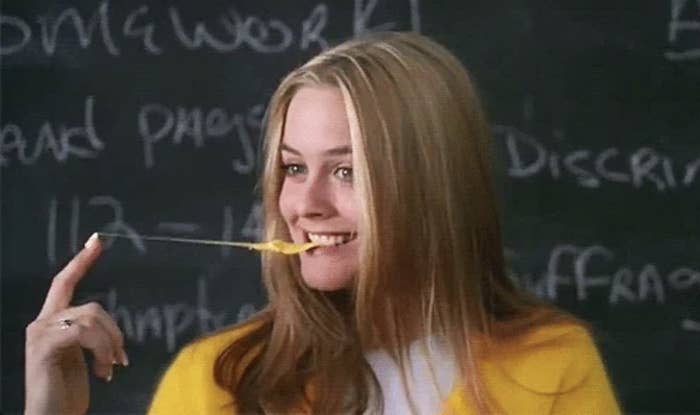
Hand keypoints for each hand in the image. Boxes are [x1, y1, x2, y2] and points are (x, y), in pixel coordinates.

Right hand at [25, 233, 128, 414]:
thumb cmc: (66, 392)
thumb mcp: (82, 357)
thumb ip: (89, 336)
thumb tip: (109, 330)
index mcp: (51, 322)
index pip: (65, 282)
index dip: (81, 261)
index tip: (97, 241)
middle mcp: (41, 323)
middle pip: (91, 306)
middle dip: (114, 330)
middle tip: (122, 358)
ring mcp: (40, 334)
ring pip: (91, 318)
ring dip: (110, 344)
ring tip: (111, 367)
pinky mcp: (44, 347)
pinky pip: (84, 332)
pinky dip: (102, 350)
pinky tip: (102, 372)